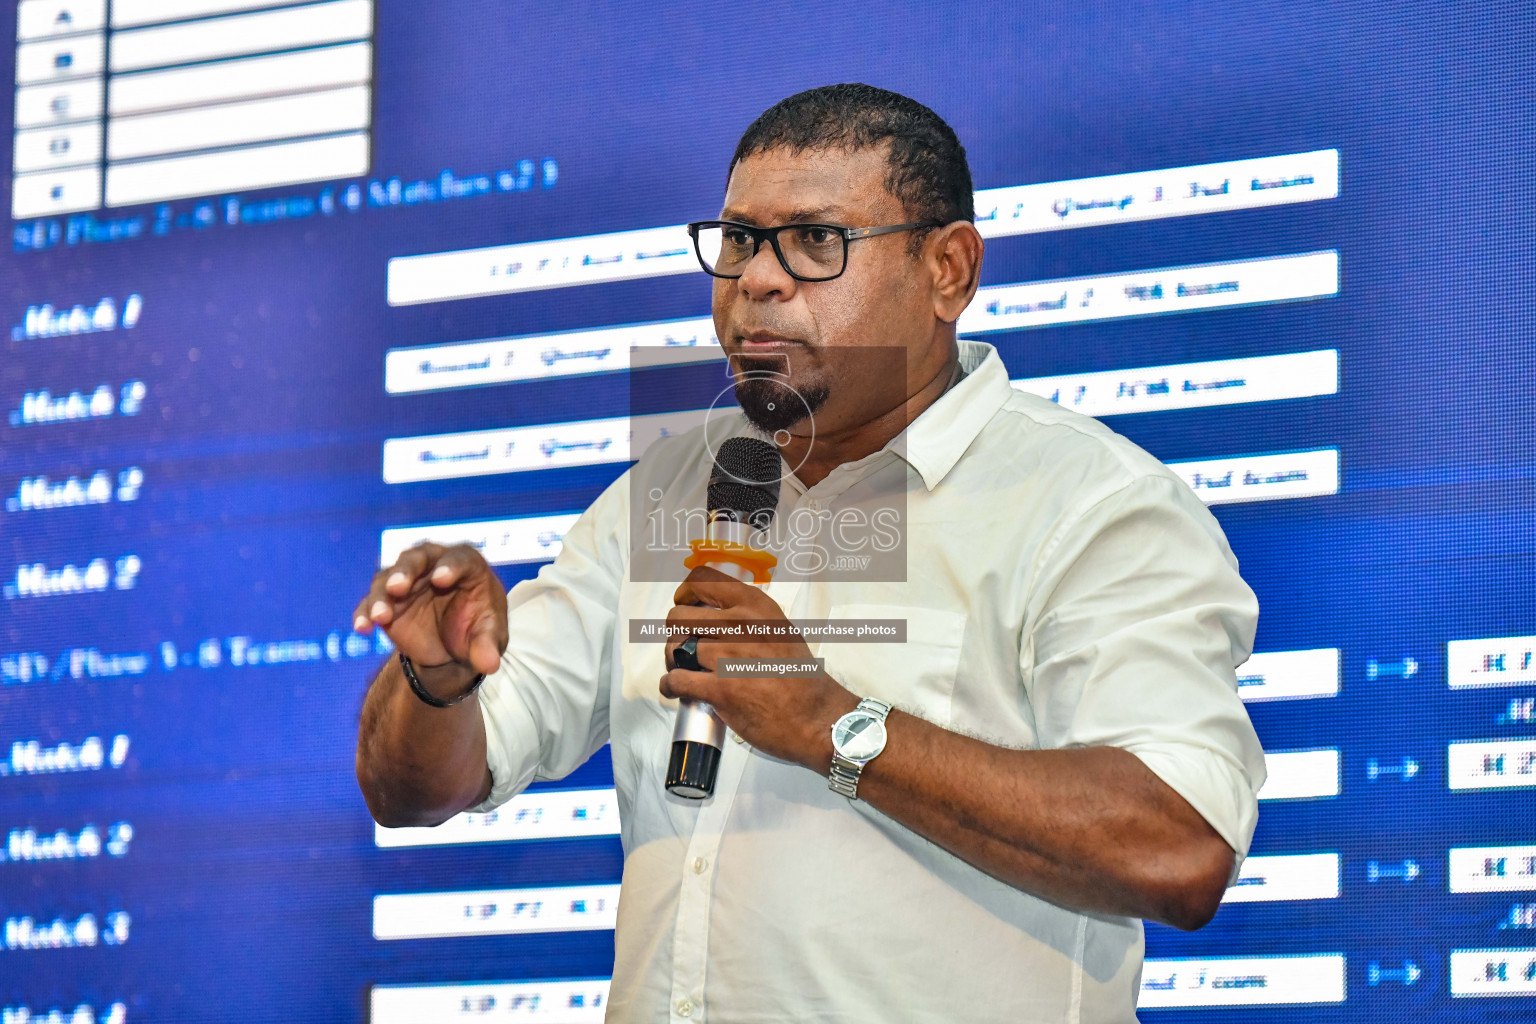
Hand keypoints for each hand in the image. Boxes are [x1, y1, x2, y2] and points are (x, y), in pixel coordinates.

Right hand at [352, 543, 507, 696]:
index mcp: (466, 566)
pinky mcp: (387, 601)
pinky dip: (364, 613)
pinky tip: (362, 627)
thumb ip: (488, 647)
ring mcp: (407, 581)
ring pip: (388, 578)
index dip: (450, 566)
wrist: (453, 647)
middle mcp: (433, 565)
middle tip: (398, 587)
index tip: (440, 579)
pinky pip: (370, 603)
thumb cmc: (478, 630)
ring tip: (379, 616)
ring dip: (382, 595)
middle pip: (417, 558)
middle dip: (406, 571)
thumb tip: (489, 664)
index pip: (459, 558)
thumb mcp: (489, 639)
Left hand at [660, 566, 857, 771]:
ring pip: (675, 650)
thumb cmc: (800, 678)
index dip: (685, 594)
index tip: (686, 606)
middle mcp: (740, 625)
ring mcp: (728, 656)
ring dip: (674, 662)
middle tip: (685, 648)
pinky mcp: (719, 689)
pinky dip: (670, 687)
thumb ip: (749, 620)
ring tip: (686, 671)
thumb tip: (715, 618)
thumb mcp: (780, 631)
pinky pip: (675, 681)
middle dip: (676, 634)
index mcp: (755, 606)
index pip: (701, 579)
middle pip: (679, 617)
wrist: (817, 717)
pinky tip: (677, 690)